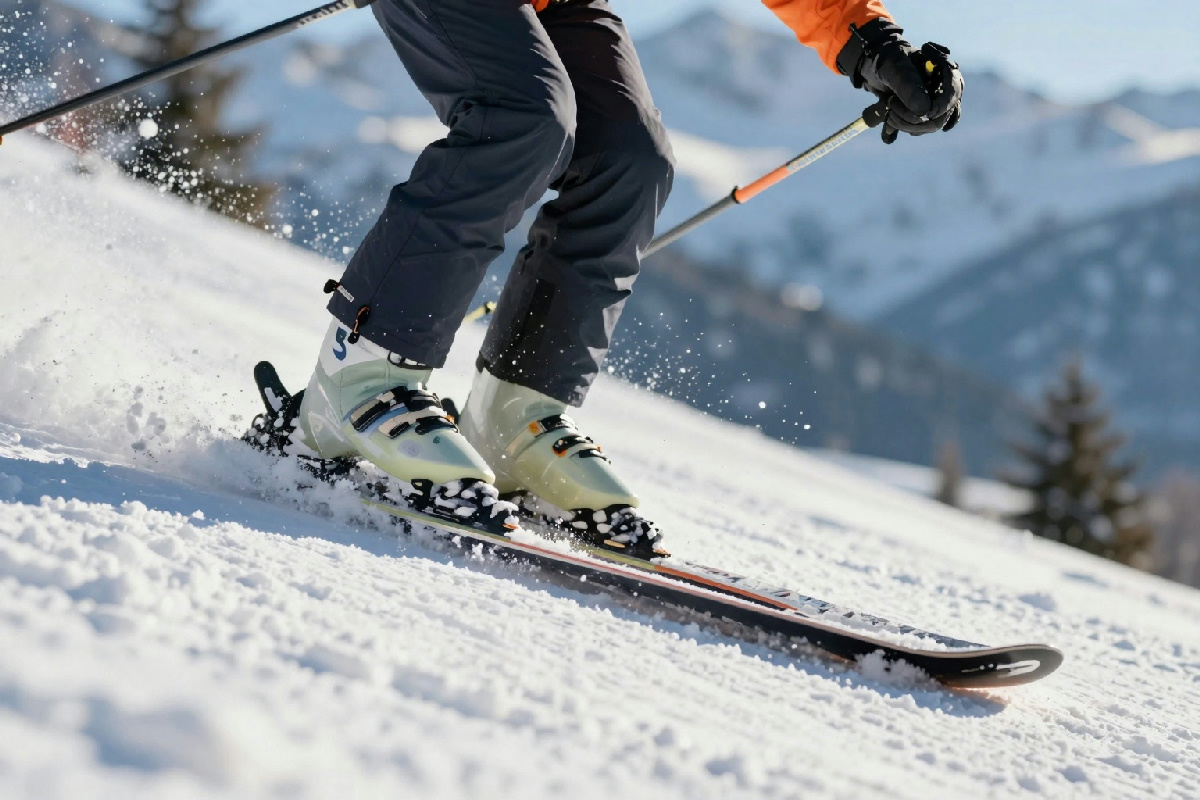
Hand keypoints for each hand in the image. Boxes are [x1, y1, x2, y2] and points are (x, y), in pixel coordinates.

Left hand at [836, 19, 963, 144]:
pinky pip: (918, 129)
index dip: (941, 105)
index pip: (954, 92)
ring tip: (887, 108)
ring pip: (929, 126)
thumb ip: (908, 86)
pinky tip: (889, 125)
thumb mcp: (894, 68)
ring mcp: (933, 102)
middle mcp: (943, 88)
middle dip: (914, 118)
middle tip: (891, 104)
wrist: (872, 63)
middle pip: (941, 115)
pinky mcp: (920, 113)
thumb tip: (924, 112)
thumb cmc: (886, 59)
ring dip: (905, 123)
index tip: (923, 112)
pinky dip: (902, 128)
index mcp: (944, 71)